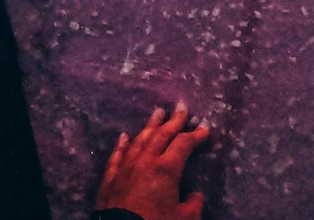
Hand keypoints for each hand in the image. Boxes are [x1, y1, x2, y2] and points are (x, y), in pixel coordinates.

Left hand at [95, 102, 209, 219]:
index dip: (195, 135)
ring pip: (140, 140)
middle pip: (162, 135)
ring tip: (158, 113)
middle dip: (174, 120)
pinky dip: (122, 145)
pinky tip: (124, 136)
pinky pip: (117, 155)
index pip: (183, 144)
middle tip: (182, 107)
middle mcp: (146, 161)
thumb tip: (194, 195)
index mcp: (166, 169)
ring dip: (150, 126)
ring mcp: (126, 167)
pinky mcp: (110, 178)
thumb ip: (193, 205)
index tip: (204, 128)